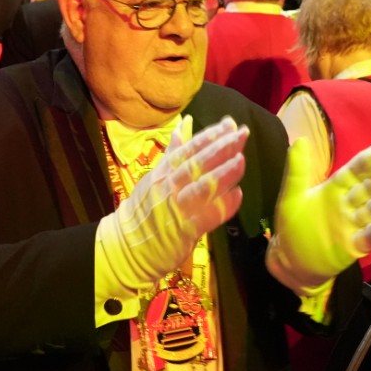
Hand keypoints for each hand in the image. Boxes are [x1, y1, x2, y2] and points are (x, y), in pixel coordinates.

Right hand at [96, 117, 247, 293]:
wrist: (128, 246)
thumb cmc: (143, 210)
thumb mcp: (154, 177)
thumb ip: (173, 153)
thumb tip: (184, 126)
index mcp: (163, 173)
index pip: (189, 149)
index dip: (210, 135)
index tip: (228, 124)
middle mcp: (170, 187)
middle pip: (198, 164)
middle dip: (222, 147)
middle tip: (242, 134)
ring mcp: (179, 209)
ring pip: (204, 187)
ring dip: (225, 172)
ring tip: (241, 159)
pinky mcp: (187, 231)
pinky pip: (209, 215)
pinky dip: (225, 204)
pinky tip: (238, 194)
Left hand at [267, 139, 370, 294]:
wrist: (291, 261)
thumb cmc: (294, 226)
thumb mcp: (292, 196)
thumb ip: (298, 171)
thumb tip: (299, 140)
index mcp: (336, 189)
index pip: (355, 171)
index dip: (368, 160)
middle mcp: (349, 204)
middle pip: (370, 188)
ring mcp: (354, 225)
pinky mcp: (355, 246)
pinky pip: (369, 237)